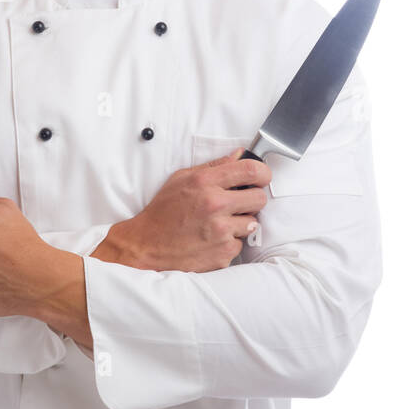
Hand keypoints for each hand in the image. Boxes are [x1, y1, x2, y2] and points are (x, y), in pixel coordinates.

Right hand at [96, 149, 271, 271]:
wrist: (146, 246)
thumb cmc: (163, 212)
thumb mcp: (181, 179)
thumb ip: (213, 167)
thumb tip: (239, 155)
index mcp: (205, 183)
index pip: (251, 171)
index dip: (263, 173)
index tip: (262, 178)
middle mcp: (215, 205)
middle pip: (259, 198)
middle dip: (253, 200)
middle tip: (239, 204)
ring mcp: (220, 231)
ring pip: (252, 223)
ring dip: (240, 224)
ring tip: (219, 224)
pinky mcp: (222, 253)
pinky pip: (240, 244)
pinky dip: (229, 243)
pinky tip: (212, 240)